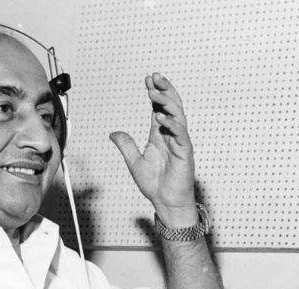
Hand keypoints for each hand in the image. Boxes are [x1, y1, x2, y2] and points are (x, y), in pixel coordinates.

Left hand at [110, 73, 196, 219]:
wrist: (166, 202)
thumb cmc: (155, 185)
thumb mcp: (134, 162)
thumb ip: (126, 145)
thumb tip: (113, 133)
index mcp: (160, 136)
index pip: (158, 108)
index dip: (154, 92)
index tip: (148, 80)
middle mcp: (170, 136)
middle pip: (171, 106)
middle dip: (164, 90)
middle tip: (155, 77)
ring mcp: (179, 143)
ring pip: (177, 115)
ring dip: (167, 102)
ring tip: (154, 93)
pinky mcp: (184, 152)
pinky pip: (180, 134)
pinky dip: (171, 124)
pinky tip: (161, 117)